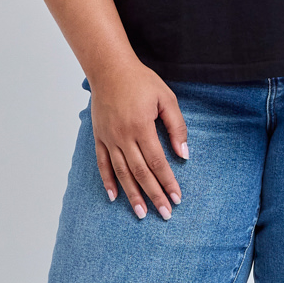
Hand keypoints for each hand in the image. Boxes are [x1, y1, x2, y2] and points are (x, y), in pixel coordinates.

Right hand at [89, 56, 188, 220]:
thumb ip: (176, 126)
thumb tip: (183, 154)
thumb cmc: (140, 81)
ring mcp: (109, 138)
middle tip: (164, 214)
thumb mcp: (166, 98)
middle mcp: (123, 136)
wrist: (110, 68)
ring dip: (132, 195)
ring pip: (122, 173)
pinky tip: (114, 196)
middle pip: (140, 173)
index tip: (177, 198)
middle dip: (154, 195)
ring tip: (141, 213)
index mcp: (141, 126)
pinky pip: (102, 164)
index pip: (157, 162)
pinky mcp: (99, 137)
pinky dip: (108, 181)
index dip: (168, 182)